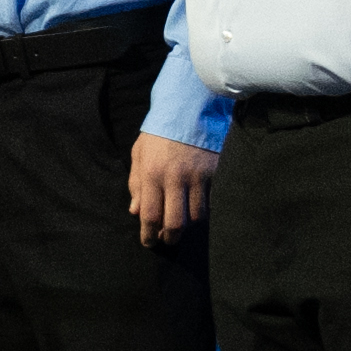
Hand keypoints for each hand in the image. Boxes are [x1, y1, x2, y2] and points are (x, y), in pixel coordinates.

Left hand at [126, 127, 215, 245]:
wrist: (189, 108)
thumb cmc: (159, 131)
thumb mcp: (139, 153)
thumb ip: (136, 183)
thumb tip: (136, 211)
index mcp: (152, 173)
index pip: (150, 215)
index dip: (149, 235)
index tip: (148, 243)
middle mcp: (175, 178)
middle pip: (175, 223)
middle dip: (170, 237)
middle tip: (167, 240)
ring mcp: (197, 176)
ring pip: (195, 216)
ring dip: (187, 224)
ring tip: (181, 223)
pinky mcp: (214, 173)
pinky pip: (210, 202)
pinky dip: (202, 210)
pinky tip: (195, 208)